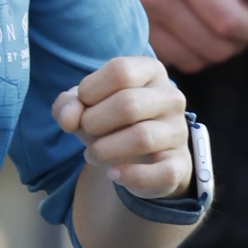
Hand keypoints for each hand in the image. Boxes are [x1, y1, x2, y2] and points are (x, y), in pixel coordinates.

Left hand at [55, 49, 193, 202]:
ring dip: (105, 150)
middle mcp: (171, 97)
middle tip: (85, 131)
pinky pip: (162, 172)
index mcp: (150, 71)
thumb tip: (68, 118)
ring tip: (92, 154)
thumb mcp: (85, 106)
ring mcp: (179, 131)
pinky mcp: (180, 163)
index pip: (120, 71)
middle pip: (129, 104)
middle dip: (94, 122)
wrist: (141, 156)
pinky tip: (113, 174)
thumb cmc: (110, 121)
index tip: (83, 104)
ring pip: (142, 138)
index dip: (90, 91)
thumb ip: (68, 105)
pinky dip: (131, 176)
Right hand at [93, 0, 247, 71]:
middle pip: (212, 48)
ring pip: (188, 60)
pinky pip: (161, 56)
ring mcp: (134, 14)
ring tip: (221, 24)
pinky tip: (191, 28)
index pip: (228, 21)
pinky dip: (185, 52)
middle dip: (240, 43)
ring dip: (213, 51)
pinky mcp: (119, 23)